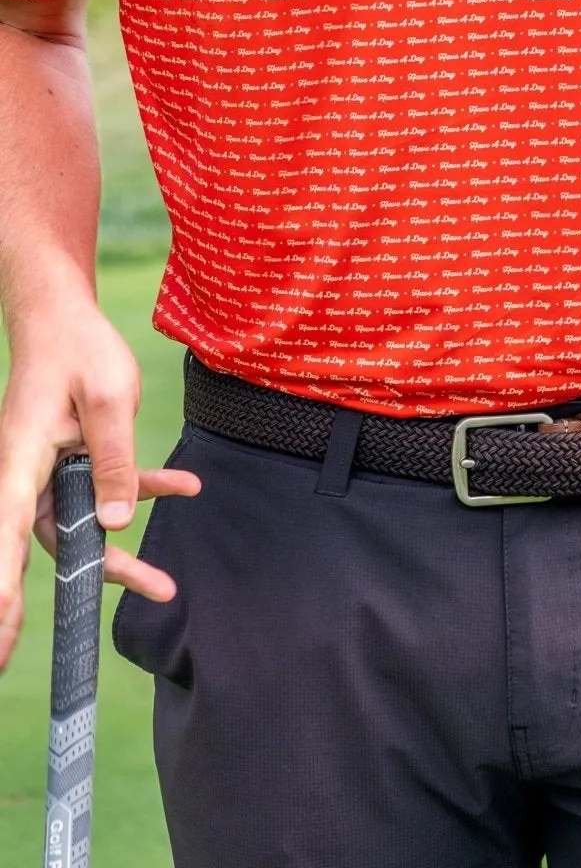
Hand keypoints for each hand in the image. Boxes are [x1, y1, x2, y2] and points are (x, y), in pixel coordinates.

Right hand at [0, 301, 199, 671]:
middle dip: (86, 584)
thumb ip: (113, 461)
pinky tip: (187, 488)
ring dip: (121, 552)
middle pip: (54, 544)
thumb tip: (117, 524)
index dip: (3, 590)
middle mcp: (25, 475)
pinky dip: (141, 490)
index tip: (0, 640)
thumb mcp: (108, 399)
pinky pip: (102, 491)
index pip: (10, 537)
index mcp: (20, 462)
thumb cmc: (79, 350)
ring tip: (166, 584)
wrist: (63, 315)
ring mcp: (45, 472)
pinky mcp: (69, 461)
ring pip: (81, 527)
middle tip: (113, 623)